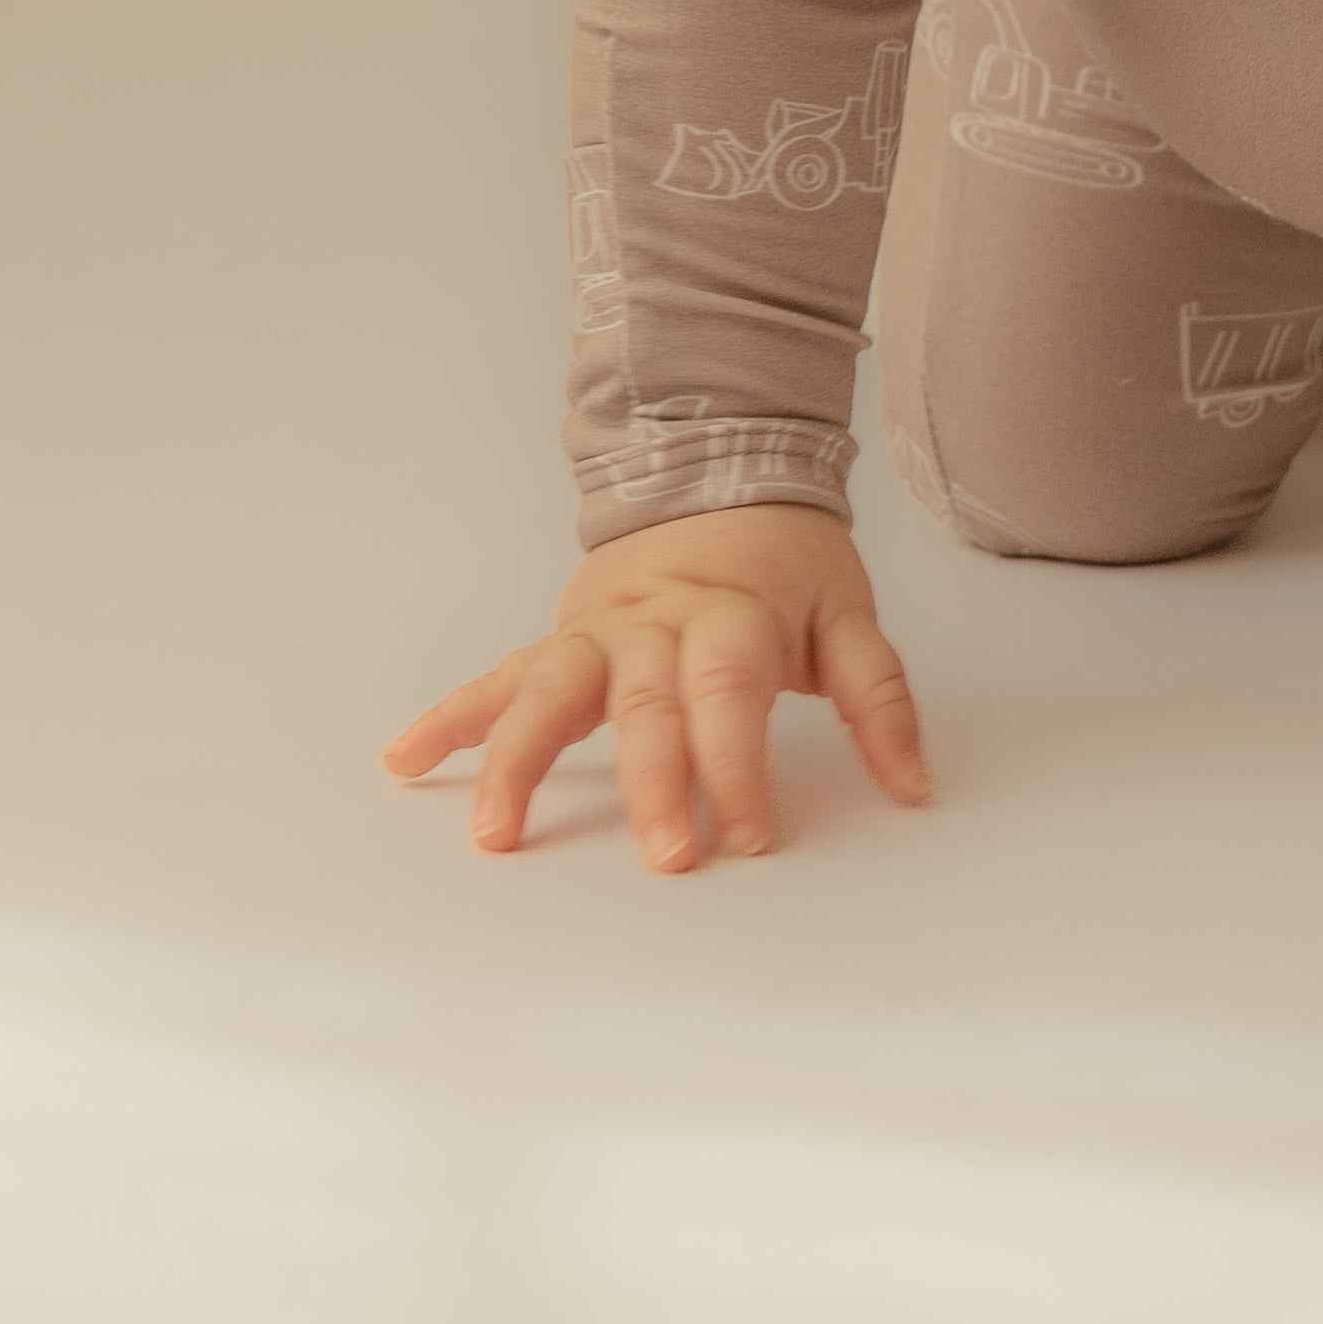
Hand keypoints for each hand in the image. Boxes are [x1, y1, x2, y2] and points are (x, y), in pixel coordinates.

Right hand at [378, 504, 933, 868]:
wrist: (714, 465)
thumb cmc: (787, 562)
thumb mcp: (849, 613)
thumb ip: (879, 699)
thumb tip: (916, 789)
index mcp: (730, 613)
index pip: (730, 691)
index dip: (738, 764)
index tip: (749, 837)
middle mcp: (654, 622)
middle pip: (646, 703)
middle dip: (653, 782)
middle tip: (664, 857)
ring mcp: (596, 630)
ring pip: (550, 691)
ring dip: (519, 760)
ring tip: (495, 833)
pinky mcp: (560, 640)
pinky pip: (500, 679)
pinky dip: (451, 718)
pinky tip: (406, 760)